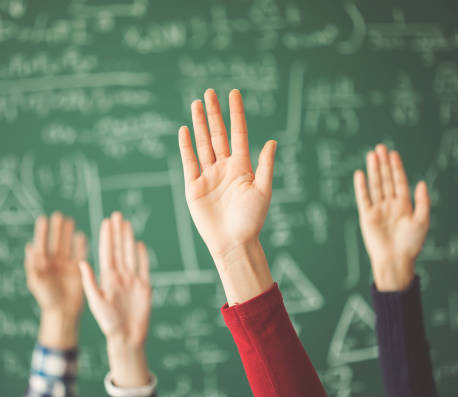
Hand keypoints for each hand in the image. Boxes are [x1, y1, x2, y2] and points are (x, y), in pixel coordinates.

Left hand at [25, 212, 87, 348]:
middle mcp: (54, 263)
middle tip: (58, 216)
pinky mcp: (77, 270)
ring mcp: (66, 266)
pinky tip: (81, 236)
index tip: (43, 219)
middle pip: (55, 242)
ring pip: (67, 245)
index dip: (42, 232)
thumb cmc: (47, 299)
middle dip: (56, 229)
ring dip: (68, 234)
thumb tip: (29, 247)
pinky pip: (79, 254)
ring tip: (70, 221)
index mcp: (42, 265)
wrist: (63, 313)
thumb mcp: (36, 282)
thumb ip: (33, 265)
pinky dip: (80, 245)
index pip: (42, 244)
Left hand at [79, 212, 151, 386]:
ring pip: (130, 254)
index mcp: (107, 278)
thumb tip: (81, 262)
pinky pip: (143, 267)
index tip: (105, 221)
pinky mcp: (144, 287)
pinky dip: (142, 255)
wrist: (128, 338)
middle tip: (116, 215)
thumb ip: (89, 282)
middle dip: (117, 232)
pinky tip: (139, 244)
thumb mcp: (96, 302)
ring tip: (126, 223)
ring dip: (128, 238)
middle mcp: (119, 276)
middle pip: (119, 249)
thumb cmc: (109, 324)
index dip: (106, 236)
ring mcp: (132, 280)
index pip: (107, 252)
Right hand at [178, 89, 275, 303]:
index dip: (236, 113)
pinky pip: (189, 161)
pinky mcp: (193, 186)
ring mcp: (208, 175)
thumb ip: (265, 166)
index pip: (238, 133)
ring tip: (196, 103)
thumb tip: (272, 141)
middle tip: (210, 92)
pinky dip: (186, 146)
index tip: (234, 93)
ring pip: (203, 144)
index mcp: (242, 167)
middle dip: (214, 113)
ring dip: (199, 124)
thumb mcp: (263, 191)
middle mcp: (224, 167)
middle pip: (218, 134)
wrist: (233, 243)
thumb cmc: (251, 220)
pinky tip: (184, 129)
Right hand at [353, 145, 429, 291]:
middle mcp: (390, 204)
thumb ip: (422, 201)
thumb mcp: (422, 221)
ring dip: (373, 170)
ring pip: (375, 185)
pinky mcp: (366, 216)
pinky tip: (360, 174)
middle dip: (383, 164)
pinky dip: (361, 186)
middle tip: (380, 147)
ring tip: (371, 155)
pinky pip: (363, 198)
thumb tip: (421, 182)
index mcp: (404, 205)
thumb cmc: (411, 244)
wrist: (395, 260)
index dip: (396, 167)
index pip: (399, 181)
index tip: (393, 153)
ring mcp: (377, 209)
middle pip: (386, 180)